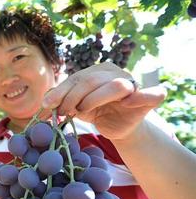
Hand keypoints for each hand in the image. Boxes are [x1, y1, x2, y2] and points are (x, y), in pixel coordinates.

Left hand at [42, 63, 165, 140]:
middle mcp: (115, 73)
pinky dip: (142, 96)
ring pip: (115, 85)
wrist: (117, 127)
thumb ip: (61, 100)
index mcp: (97, 71)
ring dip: (94, 99)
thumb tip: (44, 100)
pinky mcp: (148, 99)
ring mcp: (134, 84)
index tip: (46, 105)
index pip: (76, 78)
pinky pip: (153, 93)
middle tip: (62, 113)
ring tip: (82, 111)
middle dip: (72, 97)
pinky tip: (128, 103)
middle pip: (91, 81)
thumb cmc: (95, 112)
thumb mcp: (75, 105)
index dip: (60, 92)